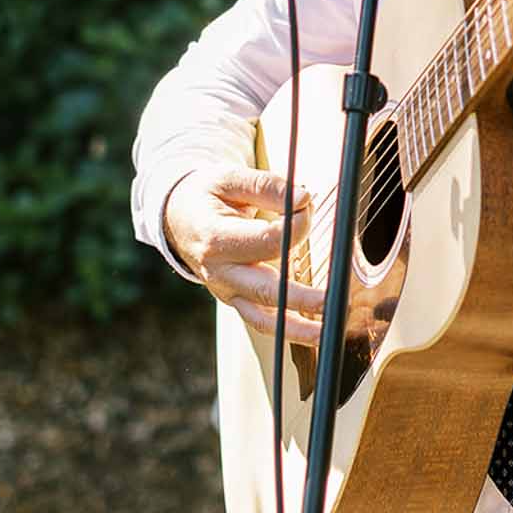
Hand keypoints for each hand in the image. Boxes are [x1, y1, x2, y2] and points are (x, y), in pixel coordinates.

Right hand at [164, 162, 324, 344]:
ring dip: (297, 329)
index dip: (296, 225)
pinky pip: (262, 321)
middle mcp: (220, 272)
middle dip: (303, 298)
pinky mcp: (235, 299)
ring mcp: (226, 291)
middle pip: (266, 290)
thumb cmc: (205, 196)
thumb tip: (303, 197)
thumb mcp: (229, 179)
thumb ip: (267, 186)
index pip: (267, 240)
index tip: (308, 206)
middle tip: (334, 299)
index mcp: (215, 239)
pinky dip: (288, 330)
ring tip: (327, 332)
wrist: (178, 217)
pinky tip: (313, 334)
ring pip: (263, 319)